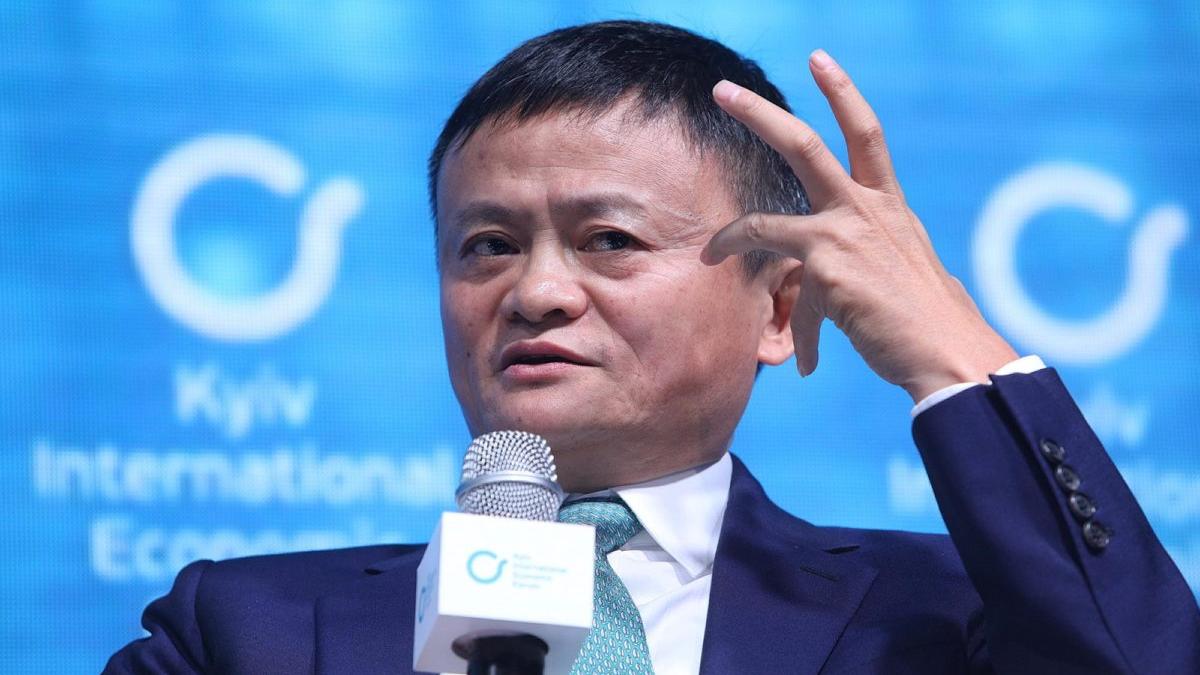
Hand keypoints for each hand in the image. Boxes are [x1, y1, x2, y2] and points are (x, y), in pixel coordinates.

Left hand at [702, 49, 1016, 402]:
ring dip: (731, 237)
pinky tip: (808, 365)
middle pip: (804, 146)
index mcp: (888, 205)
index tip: (818, 60)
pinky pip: (793, 304)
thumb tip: (835, 281)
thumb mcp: (899, 270)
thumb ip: (865, 258)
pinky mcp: (827, 272)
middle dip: (758, 115)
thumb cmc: (928, 318)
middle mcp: (865, 210)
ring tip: (709, 252)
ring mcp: (843, 237)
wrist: (948, 348)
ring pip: (767, 224)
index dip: (842, 93)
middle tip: (722, 90)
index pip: (865, 134)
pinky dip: (802, 337)